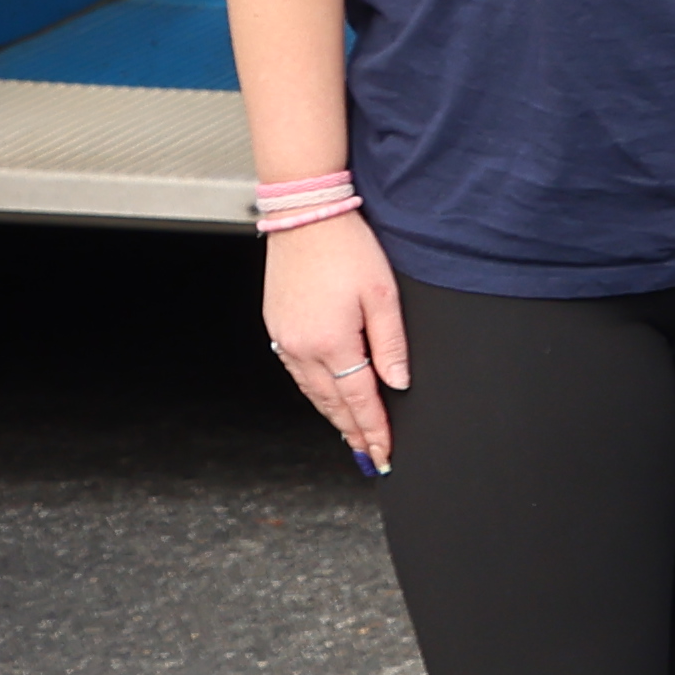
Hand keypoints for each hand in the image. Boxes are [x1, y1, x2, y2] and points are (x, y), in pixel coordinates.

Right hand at [263, 217, 407, 472]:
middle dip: (353, 433)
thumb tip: (398, 384)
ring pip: (313, 391)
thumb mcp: (383, 295)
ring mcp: (285, 339)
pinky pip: (298, 372)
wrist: (304, 217)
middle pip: (333, 403)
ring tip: (352, 436)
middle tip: (369, 457)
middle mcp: (302, 348)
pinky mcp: (277, 327)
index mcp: (331, 343)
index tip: (384, 453)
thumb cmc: (348, 249)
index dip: (374, 429)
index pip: (359, 400)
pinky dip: (316, 392)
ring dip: (334, 416)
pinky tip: (327, 397)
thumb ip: (391, 344)